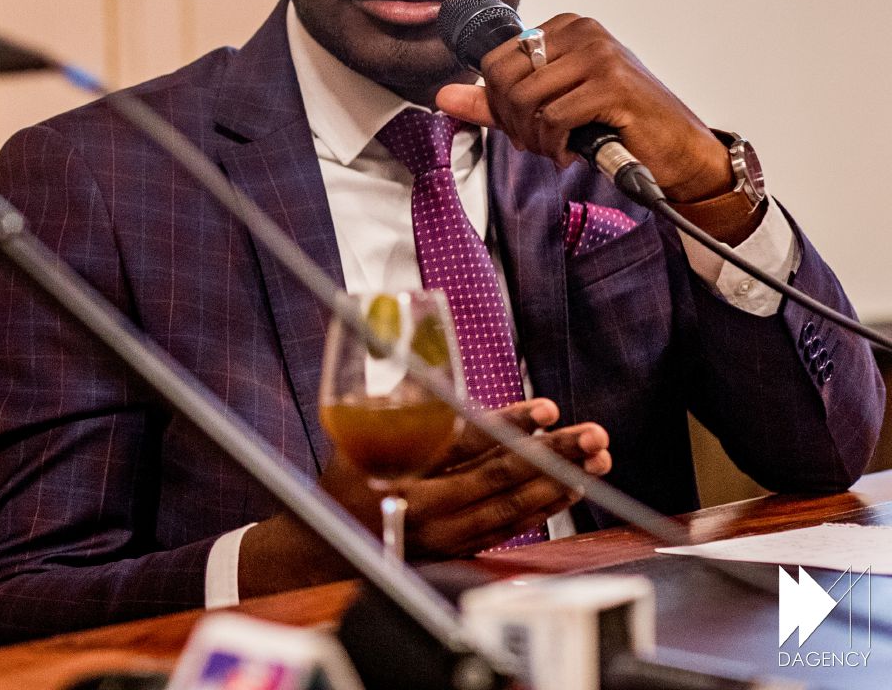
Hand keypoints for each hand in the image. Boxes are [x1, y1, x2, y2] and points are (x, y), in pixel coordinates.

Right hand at [317, 398, 610, 557]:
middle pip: (502, 477)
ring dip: (560, 480)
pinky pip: (510, 527)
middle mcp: (430, 511)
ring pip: (514, 505)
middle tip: (592, 433)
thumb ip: (388, 413)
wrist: (325, 549)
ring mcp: (448, 536)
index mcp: (403, 477)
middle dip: (554, 452)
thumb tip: (420, 372)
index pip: (467, 445)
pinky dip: (543, 508)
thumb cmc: (339, 487)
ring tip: (595, 457)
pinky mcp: (458, 549)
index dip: (509, 425)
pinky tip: (570, 487)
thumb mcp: (350, 443)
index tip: (545, 407)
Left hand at [433, 13, 732, 203]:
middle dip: (511, 121)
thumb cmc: (619, 125)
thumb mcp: (551, 107)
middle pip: (505, 78)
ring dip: (531, 138)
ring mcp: (600, 55)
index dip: (498, 102)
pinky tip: (569, 155)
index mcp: (565, 28)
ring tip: (553, 149)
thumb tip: (443, 97)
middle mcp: (582, 33)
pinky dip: (552, 146)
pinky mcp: (612, 86)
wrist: (679, 151)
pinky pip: (552, 118)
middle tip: (536, 142)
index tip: (522, 126)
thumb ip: (496, 102)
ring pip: (526, 99)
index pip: (496, 60)